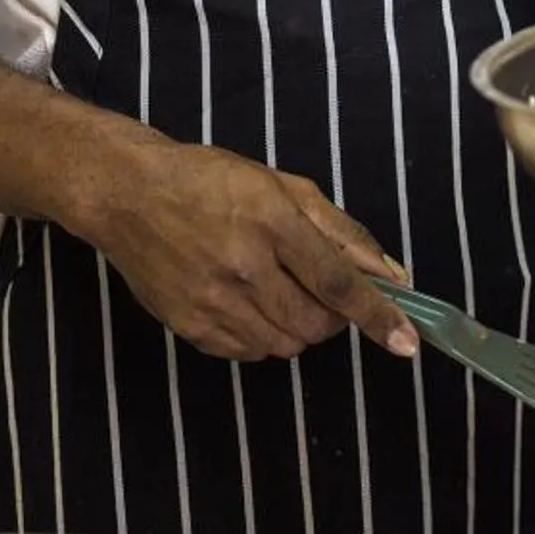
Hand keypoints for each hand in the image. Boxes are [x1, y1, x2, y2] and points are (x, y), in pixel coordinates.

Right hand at [77, 138, 416, 360]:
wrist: (127, 195)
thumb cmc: (210, 180)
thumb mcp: (282, 187)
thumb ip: (341, 231)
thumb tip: (390, 272)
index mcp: (271, 222)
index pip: (338, 282)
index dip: (377, 315)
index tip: (407, 342)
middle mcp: (242, 267)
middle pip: (315, 324)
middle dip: (334, 318)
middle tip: (323, 293)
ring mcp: (211, 302)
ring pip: (285, 345)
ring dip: (299, 328)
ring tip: (280, 292)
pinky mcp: (188, 326)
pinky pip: (248, 353)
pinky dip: (263, 337)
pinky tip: (250, 304)